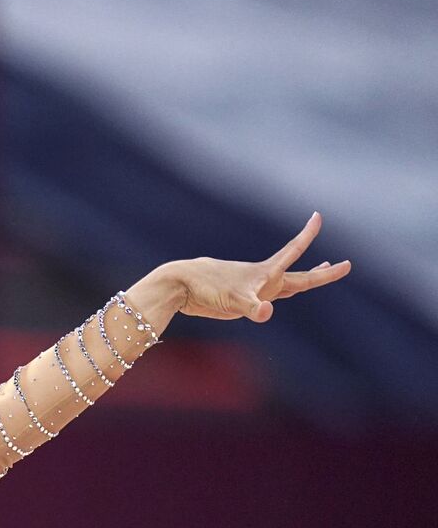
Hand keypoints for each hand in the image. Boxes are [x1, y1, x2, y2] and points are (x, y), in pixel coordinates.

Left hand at [172, 212, 351, 323]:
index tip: (317, 215)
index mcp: (266, 274)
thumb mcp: (233, 301)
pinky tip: (277, 296)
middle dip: (323, 272)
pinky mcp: (242, 300)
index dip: (306, 235)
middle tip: (347, 264)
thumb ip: (252, 307)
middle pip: (300, 275)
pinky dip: (277, 295)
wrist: (180, 288)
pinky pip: (267, 297)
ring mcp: (254, 289)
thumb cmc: (207, 289)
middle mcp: (264, 280)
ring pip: (286, 283)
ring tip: (321, 268)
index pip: (293, 252)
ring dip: (305, 277)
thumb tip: (267, 312)